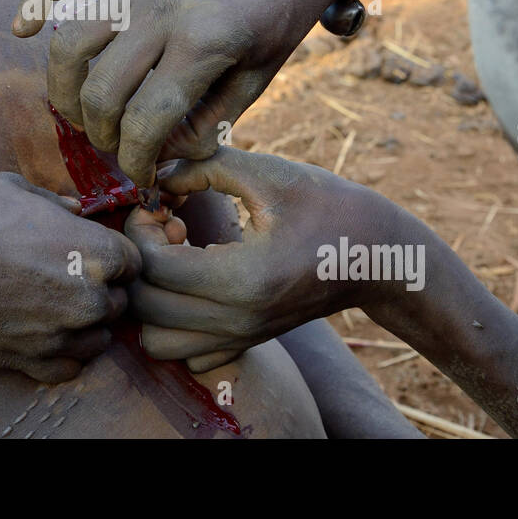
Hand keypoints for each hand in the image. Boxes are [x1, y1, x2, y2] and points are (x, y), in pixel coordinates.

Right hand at [0, 173, 142, 382]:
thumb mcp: (10, 189)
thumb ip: (53, 200)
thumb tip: (73, 209)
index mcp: (94, 251)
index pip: (132, 262)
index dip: (110, 255)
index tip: (87, 253)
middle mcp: (90, 298)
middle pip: (118, 301)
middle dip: (98, 290)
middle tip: (62, 277)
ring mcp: (64, 335)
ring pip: (99, 337)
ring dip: (84, 325)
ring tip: (51, 306)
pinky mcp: (35, 363)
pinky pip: (71, 367)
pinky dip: (61, 354)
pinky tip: (40, 333)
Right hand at [11, 0, 372, 184]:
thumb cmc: (279, 19)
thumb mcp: (257, 80)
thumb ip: (206, 123)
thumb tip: (159, 158)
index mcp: (203, 42)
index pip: (146, 121)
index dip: (138, 163)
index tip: (143, 180)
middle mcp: (160, 9)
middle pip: (100, 90)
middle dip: (103, 136)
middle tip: (119, 150)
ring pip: (69, 42)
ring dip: (64, 89)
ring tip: (82, 113)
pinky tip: (22, 29)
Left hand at [123, 148, 416, 371]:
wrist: (377, 256)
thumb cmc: (326, 205)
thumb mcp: (267, 171)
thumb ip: (204, 165)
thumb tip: (155, 176)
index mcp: (243, 277)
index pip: (155, 267)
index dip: (141, 229)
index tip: (158, 203)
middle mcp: (238, 319)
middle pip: (145, 308)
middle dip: (139, 262)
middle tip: (164, 227)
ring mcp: (242, 337)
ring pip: (158, 342)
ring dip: (151, 298)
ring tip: (177, 259)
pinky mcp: (246, 342)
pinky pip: (186, 353)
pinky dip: (174, 323)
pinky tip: (195, 281)